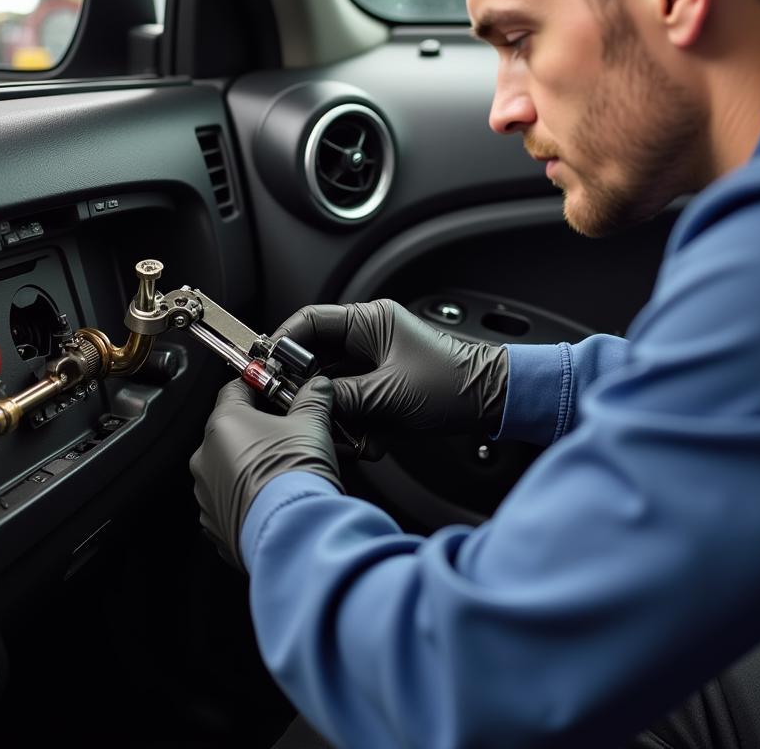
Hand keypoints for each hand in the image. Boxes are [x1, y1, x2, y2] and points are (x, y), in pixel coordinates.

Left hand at [189, 375, 342, 568]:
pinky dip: (246, 498)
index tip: (273, 389)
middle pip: (231, 431)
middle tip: (287, 435)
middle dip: (257, 431)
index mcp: (224, 424)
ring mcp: (206, 493)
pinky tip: (272, 499)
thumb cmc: (295, 474)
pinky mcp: (213, 524)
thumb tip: (318, 387)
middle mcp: (206, 456)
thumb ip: (313, 398)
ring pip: (227, 468)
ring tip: (281, 473)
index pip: (234, 388)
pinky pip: (228, 502)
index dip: (257, 385)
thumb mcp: (312, 424)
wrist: (292, 530)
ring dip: (249, 466)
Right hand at [272, 299, 507, 435]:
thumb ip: (342, 397)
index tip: (266, 367)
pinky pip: (351, 399)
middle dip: (306, 387)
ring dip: (332, 409)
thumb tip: (308, 404)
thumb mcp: (388, 394)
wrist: (492, 400)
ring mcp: (374, 361)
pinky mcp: (382, 384)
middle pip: (315, 356)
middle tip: (296, 409)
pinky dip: (351, 419)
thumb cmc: (452, 384)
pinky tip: (361, 438)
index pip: (309, 321)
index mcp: (369, 321)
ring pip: (331, 383)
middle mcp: (368, 336)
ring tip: (338, 430)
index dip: (283, 343)